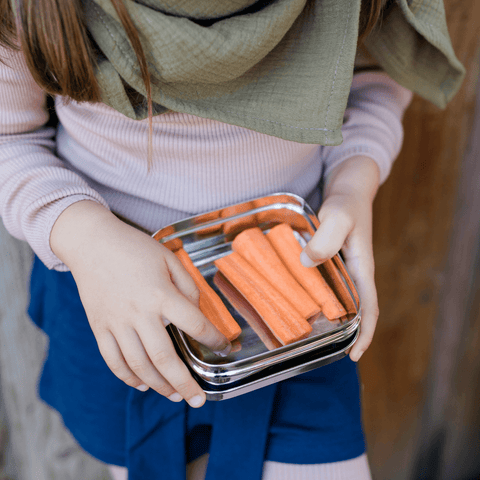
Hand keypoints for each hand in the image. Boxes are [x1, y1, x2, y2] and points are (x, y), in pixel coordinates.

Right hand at [50, 201, 230, 406]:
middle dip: (185, 383)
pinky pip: (113, 360)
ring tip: (175, 396)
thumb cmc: (134, 249)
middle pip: (165, 358)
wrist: (92, 243)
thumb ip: (186, 287)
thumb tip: (194, 312)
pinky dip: (128, 377)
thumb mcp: (168, 259)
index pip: (194, 324)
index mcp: (160, 294)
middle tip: (198, 399)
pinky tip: (143, 384)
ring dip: (159, 386)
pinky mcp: (99, 328)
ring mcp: (116, 323)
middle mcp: (139, 313)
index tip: (225, 347)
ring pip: (139, 365)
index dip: (214, 339)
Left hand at [301, 156, 380, 361]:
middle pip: (354, 310)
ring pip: (338, 298)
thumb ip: (326, 239)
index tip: (356, 356)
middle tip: (321, 350)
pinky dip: (315, 294)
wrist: (350, 187)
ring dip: (328, 316)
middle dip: (345, 333)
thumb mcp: (338, 217)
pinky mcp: (330, 259)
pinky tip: (296, 297)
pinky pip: (325, 283)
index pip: (369, 308)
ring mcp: (343, 267)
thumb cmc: (347, 201)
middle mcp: (354, 272)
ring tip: (304, 331)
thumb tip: (307, 264)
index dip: (365, 334)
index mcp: (363, 268)